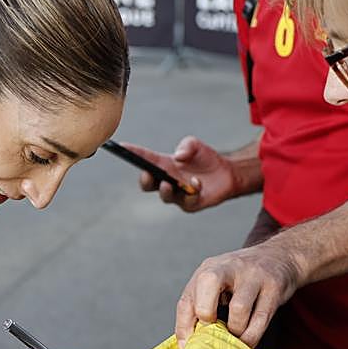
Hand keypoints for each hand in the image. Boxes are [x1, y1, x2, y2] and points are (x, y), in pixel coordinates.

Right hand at [121, 137, 242, 211]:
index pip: (144, 159)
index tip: (120, 147)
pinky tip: (196, 183)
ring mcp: (177, 194)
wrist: (227, 173)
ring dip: (166, 190)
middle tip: (147, 175)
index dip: (131, 153)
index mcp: (162, 164)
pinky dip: (191, 191)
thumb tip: (179, 157)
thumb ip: (186, 145)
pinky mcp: (191, 203)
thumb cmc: (205, 158)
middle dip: (145, 180)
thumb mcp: (195, 145)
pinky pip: (188, 200)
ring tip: (169, 183)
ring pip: (165, 196)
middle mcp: (166, 180)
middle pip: (148, 184)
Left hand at [174, 241, 301, 348]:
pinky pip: (261, 318)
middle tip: (213, 333)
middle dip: (205, 314)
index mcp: (208, 269)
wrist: (281, 256)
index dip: (184, 327)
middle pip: (207, 283)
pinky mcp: (273, 287)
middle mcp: (228, 267)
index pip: (187, 299)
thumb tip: (188, 342)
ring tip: (236, 337)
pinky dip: (252, 336)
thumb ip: (201, 304)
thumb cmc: (243, 276)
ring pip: (238, 308)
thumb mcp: (218, 281)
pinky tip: (249, 340)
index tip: (187, 347)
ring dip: (235, 331)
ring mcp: (252, 275)